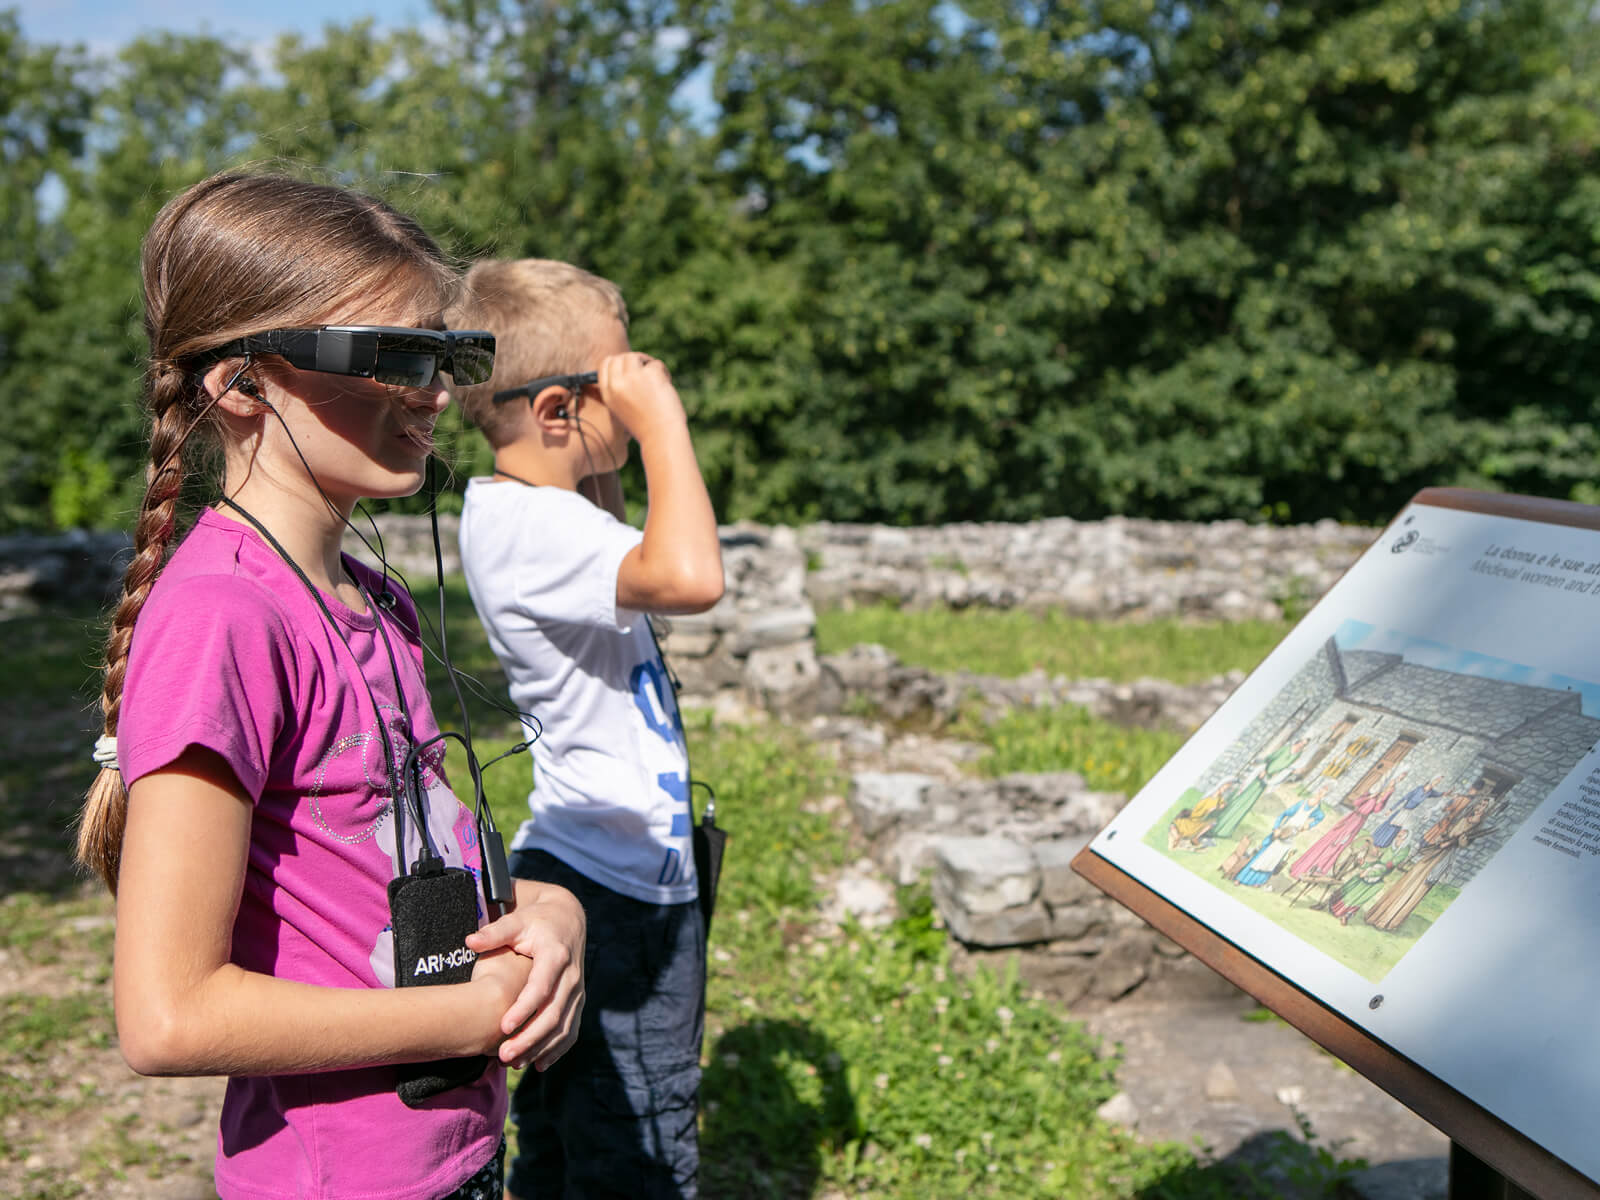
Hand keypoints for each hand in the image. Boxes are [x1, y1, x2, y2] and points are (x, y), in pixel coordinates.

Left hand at [465, 881, 585, 1070]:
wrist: (568, 919)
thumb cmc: (536, 921)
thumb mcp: (517, 921)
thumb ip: (495, 932)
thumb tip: (469, 941)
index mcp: (555, 955)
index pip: (540, 988)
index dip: (523, 1010)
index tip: (501, 1027)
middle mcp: (571, 976)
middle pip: (553, 1015)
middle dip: (529, 1038)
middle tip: (503, 1057)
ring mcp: (577, 991)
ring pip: (564, 1027)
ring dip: (541, 1048)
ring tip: (514, 1064)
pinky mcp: (578, 1000)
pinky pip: (572, 1030)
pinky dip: (557, 1049)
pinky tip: (538, 1064)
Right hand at [596, 351, 684, 444]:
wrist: (661, 438)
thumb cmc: (645, 427)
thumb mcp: (622, 409)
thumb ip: (620, 389)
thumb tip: (628, 368)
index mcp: (608, 394)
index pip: (605, 364)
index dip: (617, 362)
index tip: (629, 367)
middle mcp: (617, 384)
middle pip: (620, 357)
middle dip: (633, 360)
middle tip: (646, 371)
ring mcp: (633, 377)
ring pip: (636, 356)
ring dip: (648, 364)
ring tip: (657, 379)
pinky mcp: (650, 375)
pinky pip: (656, 364)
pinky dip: (663, 372)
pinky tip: (666, 387)